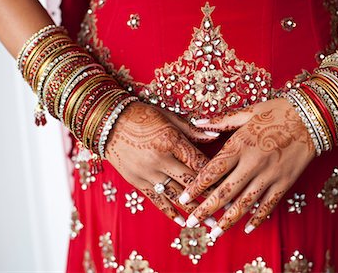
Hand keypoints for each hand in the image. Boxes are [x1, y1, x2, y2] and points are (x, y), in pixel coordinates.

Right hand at [105, 102, 217, 226]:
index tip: (230, 183)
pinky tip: (182, 223)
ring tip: (212, 222)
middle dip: (210, 195)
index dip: (215, 174)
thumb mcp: (168, 117)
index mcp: (170, 140)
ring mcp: (147, 173)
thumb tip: (214, 137)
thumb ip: (192, 130)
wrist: (107, 122)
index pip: (198, 162)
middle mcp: (160, 160)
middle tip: (229, 207)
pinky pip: (156, 200)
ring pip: (176, 195)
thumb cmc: (141, 115)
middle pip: (190, 182)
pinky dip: (170, 212)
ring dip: (195, 210)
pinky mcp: (136, 181)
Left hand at [178, 98, 314, 237]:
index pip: (213, 170)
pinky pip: (269, 204)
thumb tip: (198, 122)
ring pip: (245, 203)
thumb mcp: (248, 112)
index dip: (196, 187)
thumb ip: (221, 120)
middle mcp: (253, 163)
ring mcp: (270, 174)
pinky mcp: (285, 182)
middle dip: (206, 209)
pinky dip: (258, 218)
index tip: (183, 199)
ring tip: (214, 234)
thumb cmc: (278, 111)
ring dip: (228, 220)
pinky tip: (248, 228)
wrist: (313, 117)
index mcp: (240, 144)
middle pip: (225, 192)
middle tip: (192, 223)